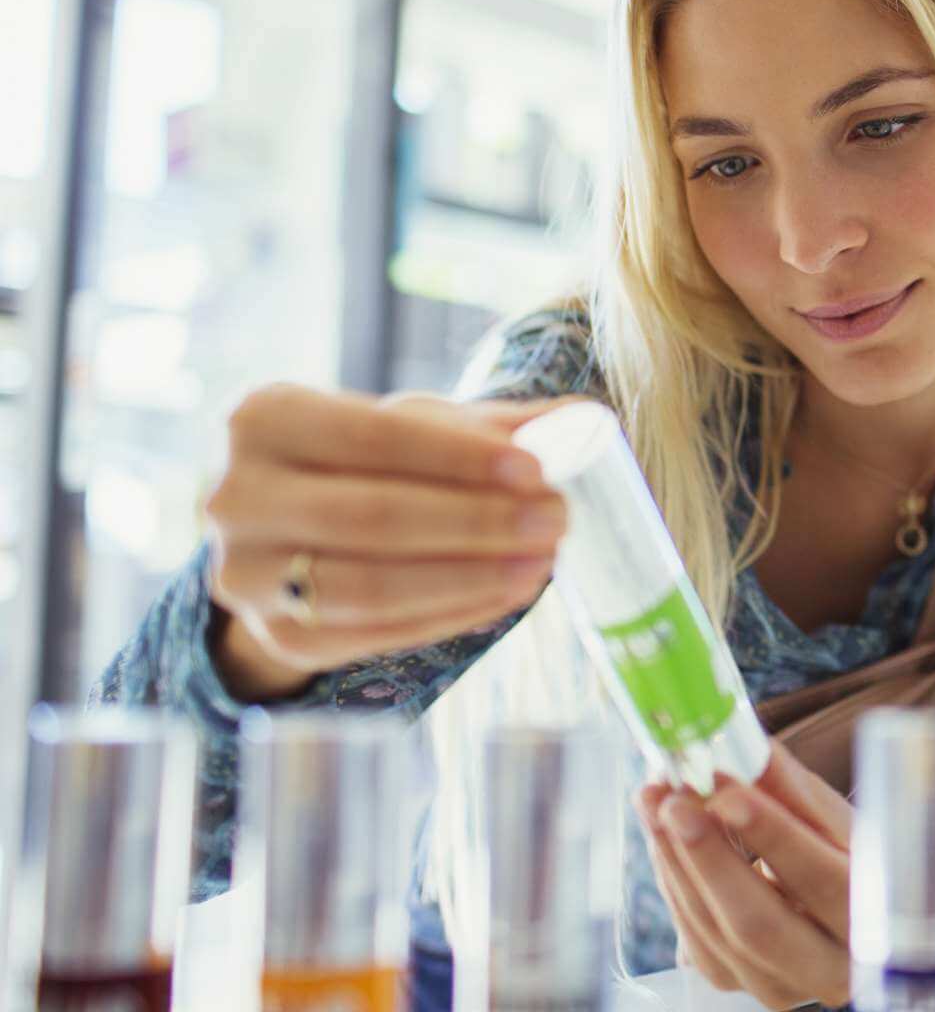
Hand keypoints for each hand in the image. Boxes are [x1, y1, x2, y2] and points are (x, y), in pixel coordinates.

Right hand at [205, 384, 576, 698]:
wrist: (293, 535)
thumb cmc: (366, 464)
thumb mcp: (414, 427)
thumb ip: (488, 425)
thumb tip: (578, 425)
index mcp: (265, 418)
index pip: (374, 434)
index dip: (459, 457)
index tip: (538, 470)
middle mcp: (235, 495)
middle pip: (373, 516)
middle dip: (477, 522)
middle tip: (556, 519)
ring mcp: (246, 574)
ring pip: (368, 586)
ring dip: (468, 577)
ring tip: (541, 562)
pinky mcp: (276, 635)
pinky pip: (371, 635)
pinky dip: (448, 616)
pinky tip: (504, 595)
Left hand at [637, 741, 852, 1008]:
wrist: (842, 903)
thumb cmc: (847, 851)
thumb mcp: (835, 818)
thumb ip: (791, 788)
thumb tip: (745, 748)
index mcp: (876, 924)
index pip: (824, 882)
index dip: (773, 835)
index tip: (727, 789)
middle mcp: (831, 970)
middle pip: (759, 925)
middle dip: (709, 857)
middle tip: (675, 801)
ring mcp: (778, 986)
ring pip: (714, 934)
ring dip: (676, 860)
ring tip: (655, 798)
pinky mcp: (734, 982)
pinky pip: (692, 939)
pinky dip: (673, 880)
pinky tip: (662, 834)